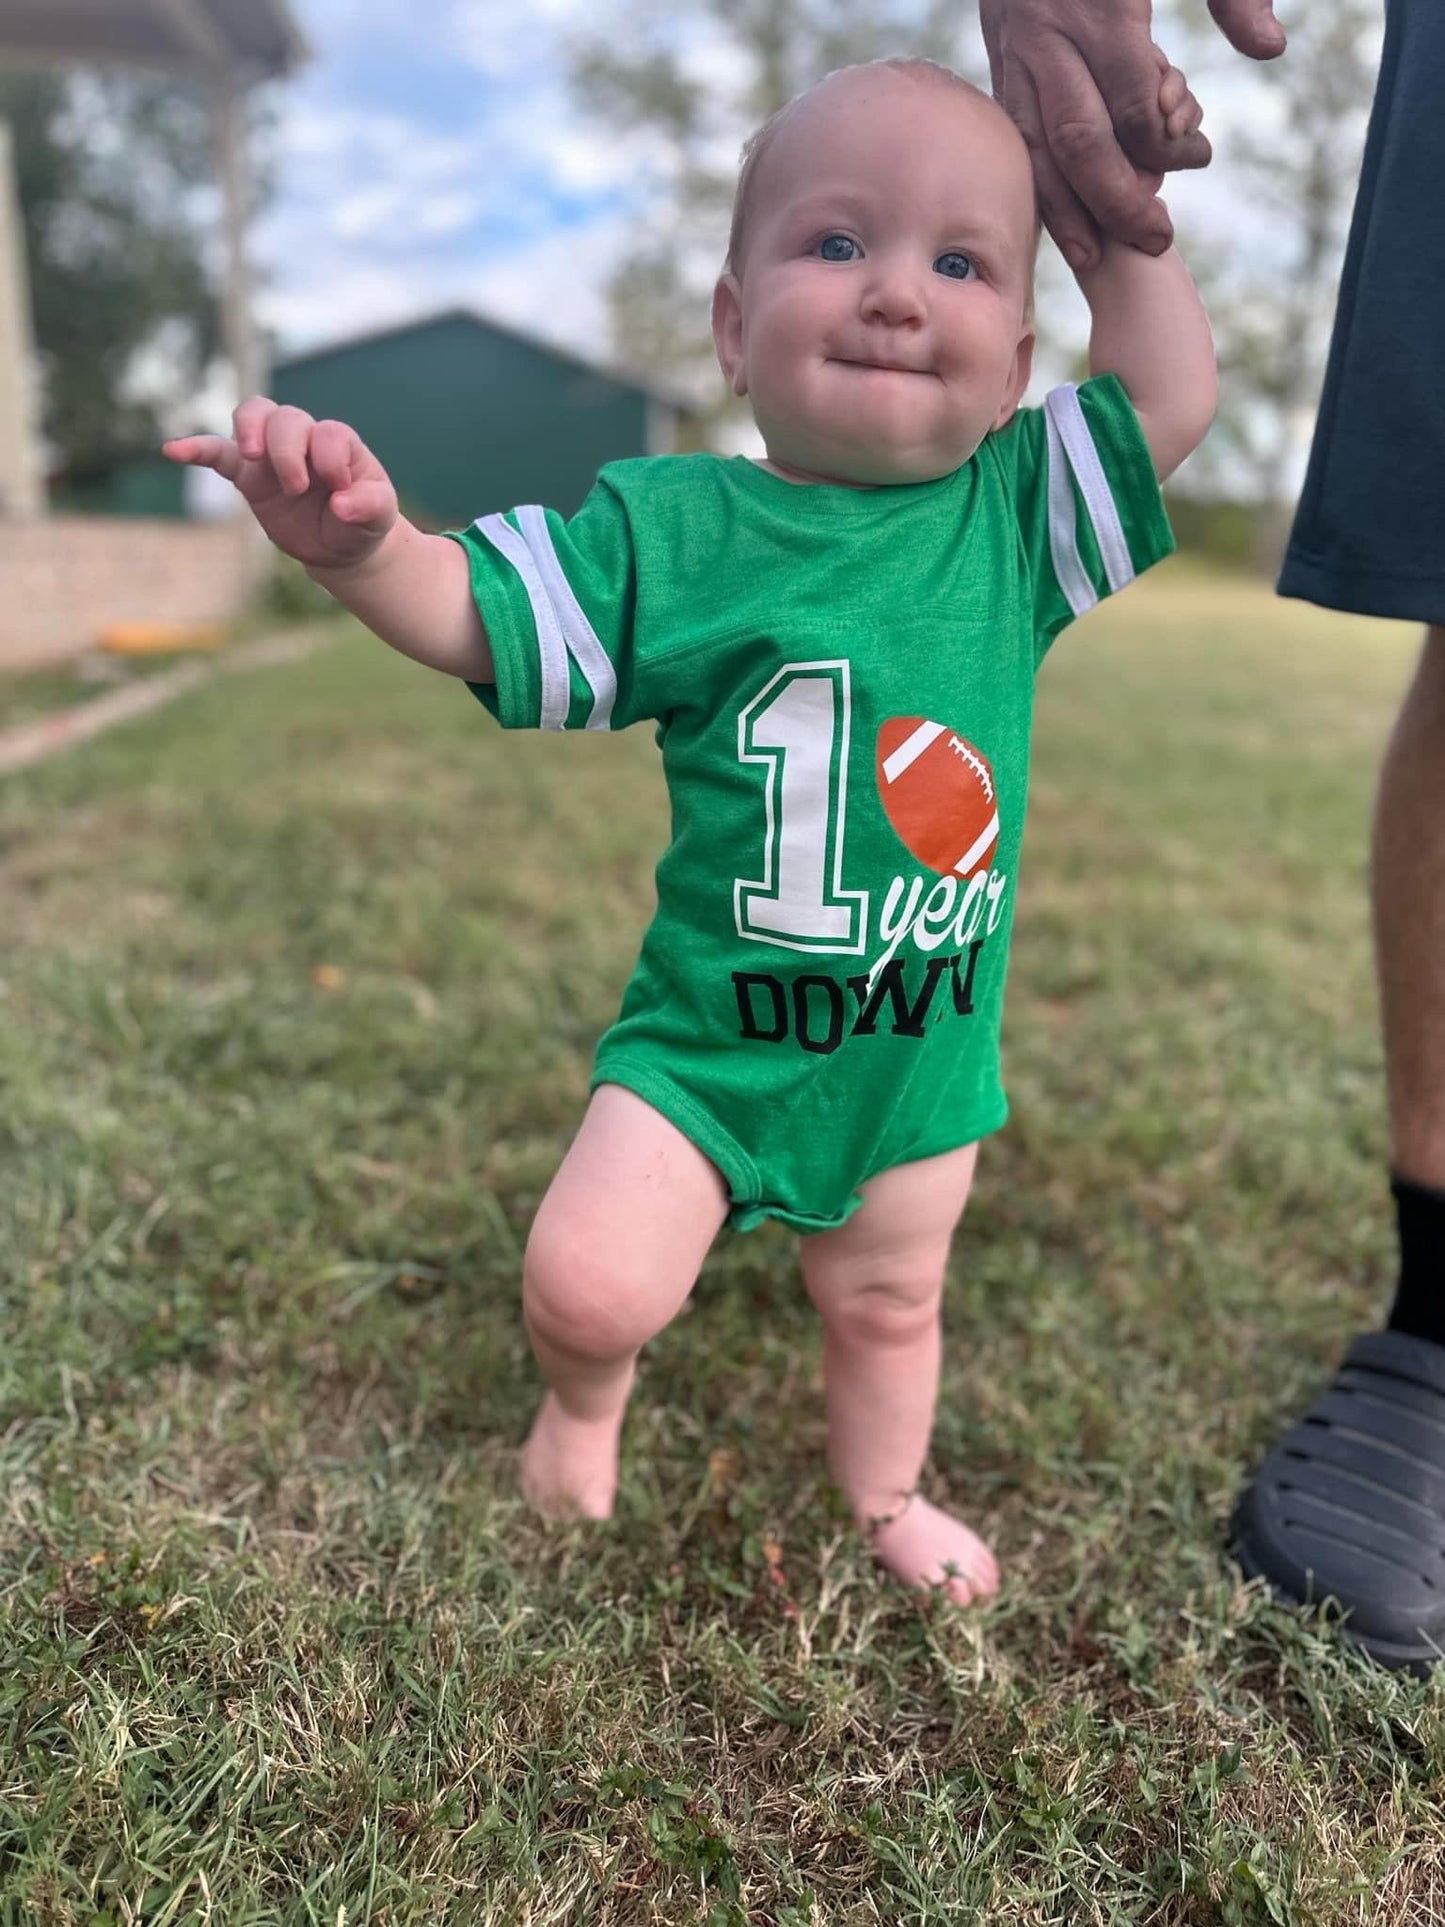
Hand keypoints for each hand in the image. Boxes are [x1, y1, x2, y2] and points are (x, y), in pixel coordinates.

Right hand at [163, 398, 398, 571]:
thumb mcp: (380, 516)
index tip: (340, 489)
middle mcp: (304, 440)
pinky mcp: (249, 476)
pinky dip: (197, 449)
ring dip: (251, 430)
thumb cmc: (362, 521)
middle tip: (297, 488)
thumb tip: (342, 504)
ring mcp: (273, 455)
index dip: (330, 457)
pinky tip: (173, 450)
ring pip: (255, 417)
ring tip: (253, 456)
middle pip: (286, 418)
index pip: (328, 433)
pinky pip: (218, 454)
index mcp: (338, 443)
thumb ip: (371, 506)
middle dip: (287, 449)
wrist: (342, 545)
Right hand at [981, 0, 1284, 268]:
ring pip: (1033, 148)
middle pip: (1080, 142)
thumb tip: (1270, 50)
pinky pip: (1012, 134)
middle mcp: (1048, 34)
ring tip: (1094, 256)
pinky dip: (1034, 177)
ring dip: (1064, 209)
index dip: (1166, 147)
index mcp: (1101, 7)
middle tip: (1155, 240)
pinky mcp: (995, 57)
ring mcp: (1013, 48)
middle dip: (1118, 201)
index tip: (1197, 157)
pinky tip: (1057, 214)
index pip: (1132, 107)